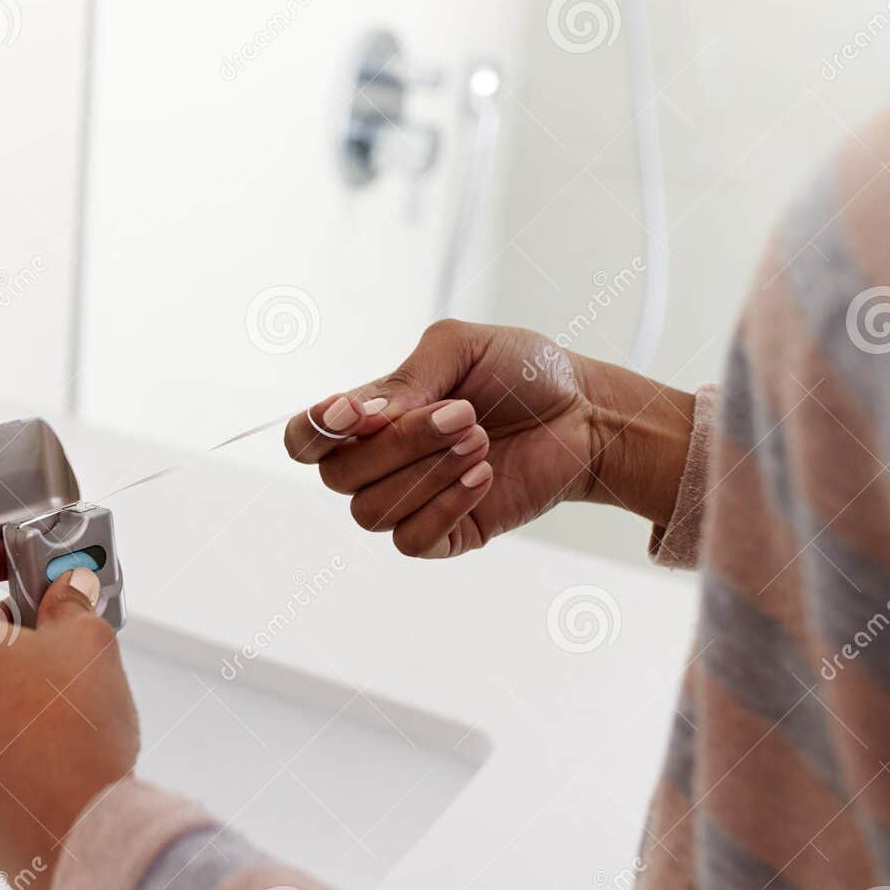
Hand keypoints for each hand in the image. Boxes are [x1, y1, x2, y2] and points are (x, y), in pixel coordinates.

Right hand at [284, 319, 694, 556]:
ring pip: (371, 512)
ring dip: (428, 473)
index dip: (314, 431)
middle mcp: (380, 464)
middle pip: (338, 477)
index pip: (305, 440)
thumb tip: (363, 419)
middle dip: (400, 444)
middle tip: (463, 414)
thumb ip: (405, 378)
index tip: (355, 413)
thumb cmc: (520, 373)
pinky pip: (412, 541)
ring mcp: (411, 502)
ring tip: (480, 441)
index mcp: (370, 417)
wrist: (583, 411)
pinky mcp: (447, 535)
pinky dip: (445, 506)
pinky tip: (483, 477)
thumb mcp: (459, 348)